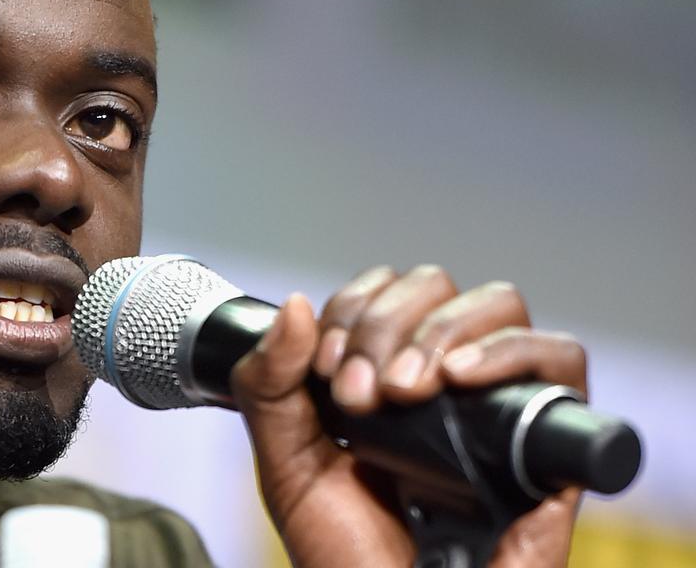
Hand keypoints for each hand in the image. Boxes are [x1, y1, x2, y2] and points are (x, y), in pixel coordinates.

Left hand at [230, 265, 586, 566]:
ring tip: (405, 389)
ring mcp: (500, 409)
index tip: (328, 368)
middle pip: (441, 288)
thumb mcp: (286, 464)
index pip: (387, 290)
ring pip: (502, 307)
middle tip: (360, 393)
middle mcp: (449, 384)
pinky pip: (562, 363)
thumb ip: (268, 384)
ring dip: (442, 329)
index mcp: (390, 376)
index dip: (354, 308)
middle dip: (388, 323)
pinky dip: (510, 352)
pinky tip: (459, 378)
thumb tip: (296, 304)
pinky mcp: (551, 445)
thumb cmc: (343, 553)